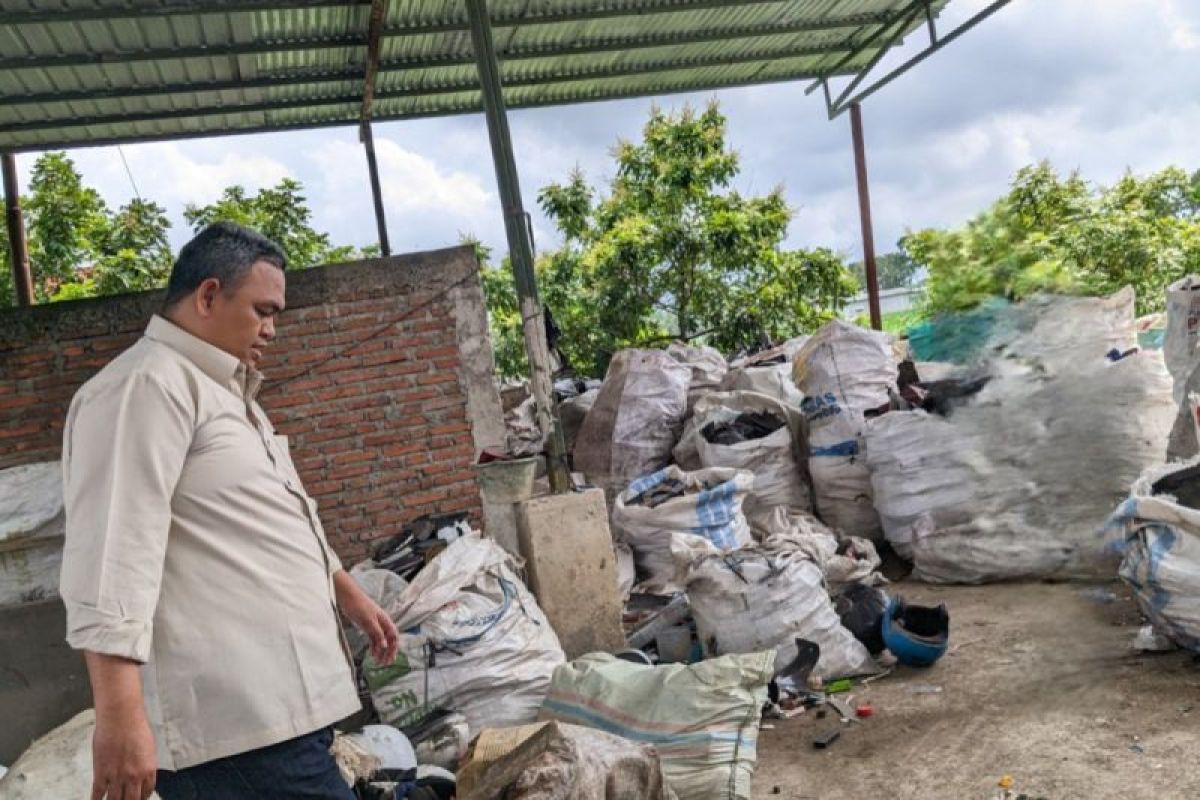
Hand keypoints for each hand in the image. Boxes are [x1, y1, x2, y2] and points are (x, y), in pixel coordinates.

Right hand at [84, 651, 155, 799]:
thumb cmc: (136, 727)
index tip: (138, 798)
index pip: (146, 793)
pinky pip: (98, 794)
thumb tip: (140, 773)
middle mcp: (134, 777)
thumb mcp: (147, 748)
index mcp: (148, 770)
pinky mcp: (101, 773)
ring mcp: (116, 777)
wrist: (121, 718)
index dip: (141, 798)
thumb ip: (144, 764)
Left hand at [333, 571, 399, 663]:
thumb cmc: (359, 605)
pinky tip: (371, 653)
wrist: (347, 596)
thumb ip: (377, 633)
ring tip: (377, 662)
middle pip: (388, 640)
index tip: (391, 658)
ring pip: (380, 640)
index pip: (394, 636)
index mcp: (385, 621)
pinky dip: (373, 646)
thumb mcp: (368, 621)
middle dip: (388, 652)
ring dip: (380, 651)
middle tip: (385, 663)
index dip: (394, 648)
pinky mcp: (366, 625)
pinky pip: (373, 638)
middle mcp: (381, 623)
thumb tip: (384, 646)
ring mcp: (374, 624)